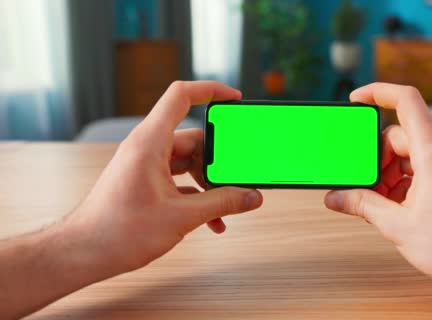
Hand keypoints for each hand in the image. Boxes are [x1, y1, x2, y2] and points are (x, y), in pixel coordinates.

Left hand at [64, 81, 262, 275]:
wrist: (83, 253)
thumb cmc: (118, 232)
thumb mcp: (181, 217)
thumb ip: (222, 204)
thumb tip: (252, 197)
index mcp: (150, 142)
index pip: (181, 96)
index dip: (210, 90)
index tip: (234, 99)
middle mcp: (147, 148)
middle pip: (194, 139)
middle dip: (219, 162)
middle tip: (237, 180)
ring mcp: (145, 165)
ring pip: (189, 163)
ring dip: (210, 184)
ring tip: (227, 207)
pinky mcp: (145, 182)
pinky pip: (179, 180)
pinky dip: (197, 195)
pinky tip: (213, 220)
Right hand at [324, 83, 431, 286]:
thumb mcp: (399, 226)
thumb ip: (363, 206)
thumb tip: (336, 197)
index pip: (406, 101)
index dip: (377, 92)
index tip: (355, 100)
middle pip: (398, 135)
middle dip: (374, 158)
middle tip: (362, 185)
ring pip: (407, 155)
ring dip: (387, 174)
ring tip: (379, 204)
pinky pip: (419, 169)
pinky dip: (402, 183)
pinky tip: (394, 208)